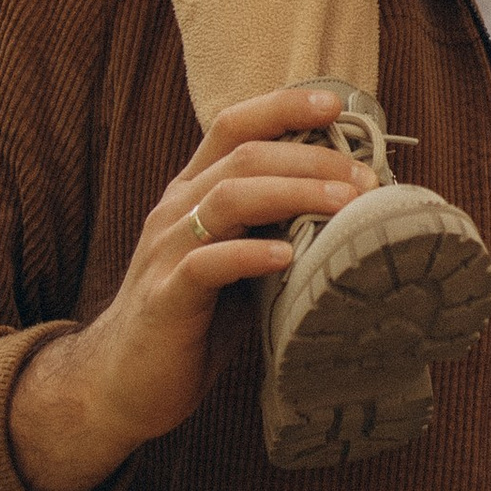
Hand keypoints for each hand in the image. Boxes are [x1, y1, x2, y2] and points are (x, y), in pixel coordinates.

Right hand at [6, 89, 378, 490]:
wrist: (123, 383)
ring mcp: (166, 251)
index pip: (233, 125)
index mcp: (193, 192)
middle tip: (367, 176)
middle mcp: (175, 210)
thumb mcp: (237, 262)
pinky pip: (206, 263)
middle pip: (244, 157)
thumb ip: (273, 229)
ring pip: (229, 198)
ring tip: (346, 204)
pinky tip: (286, 257)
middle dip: (312, 158)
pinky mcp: (165, 297)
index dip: (282, 106)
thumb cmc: (192, 320)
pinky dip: (249, 254)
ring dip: (294, 194)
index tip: (337, 106)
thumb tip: (351, 211)